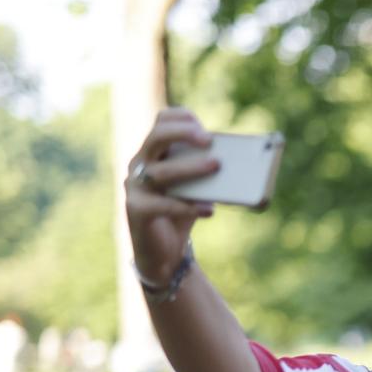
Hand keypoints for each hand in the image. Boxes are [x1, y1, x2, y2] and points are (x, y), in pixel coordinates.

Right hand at [124, 107, 218, 283]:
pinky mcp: (136, 210)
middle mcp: (140, 165)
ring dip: (190, 168)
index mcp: (154, 153)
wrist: (164, 253)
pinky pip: (161, 204)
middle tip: (209, 140)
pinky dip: (187, 205)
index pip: (161, 121)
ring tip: (216, 167)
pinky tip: (209, 209)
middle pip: (156, 138)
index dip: (181, 118)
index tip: (203, 126)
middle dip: (182, 134)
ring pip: (160, 172)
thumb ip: (205, 172)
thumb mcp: (196, 188)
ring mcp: (135, 187)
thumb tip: (237, 161)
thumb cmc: (182, 212)